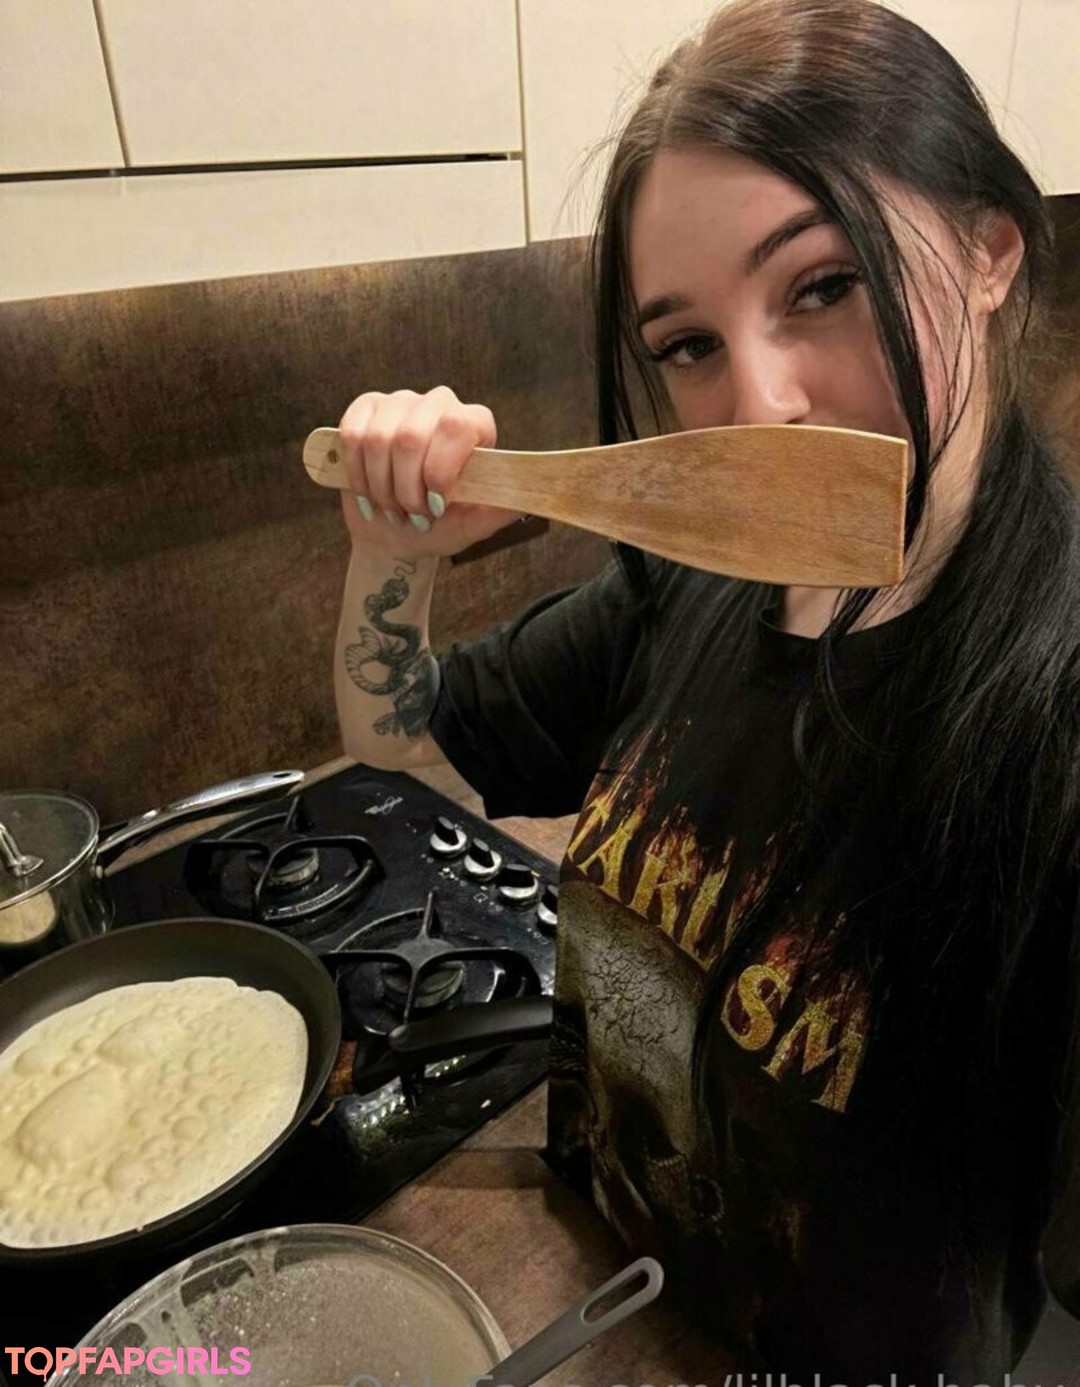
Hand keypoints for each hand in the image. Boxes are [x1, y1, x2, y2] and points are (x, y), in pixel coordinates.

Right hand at [337, 386, 521, 556]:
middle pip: (411, 436)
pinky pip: (352, 434)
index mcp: (474, 425)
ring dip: (381, 486)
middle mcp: (441, 404)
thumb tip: (524, 499)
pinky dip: (357, 473)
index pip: (455, 427)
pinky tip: (368, 491)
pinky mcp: (366, 409)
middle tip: (411, 514)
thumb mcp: (470, 527)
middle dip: (405, 487)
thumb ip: (497, 512)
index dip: (439, 471)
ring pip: (378, 439)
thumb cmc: (437, 528)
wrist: (395, 535)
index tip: (436, 507)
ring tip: (392, 507)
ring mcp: (401, 402)